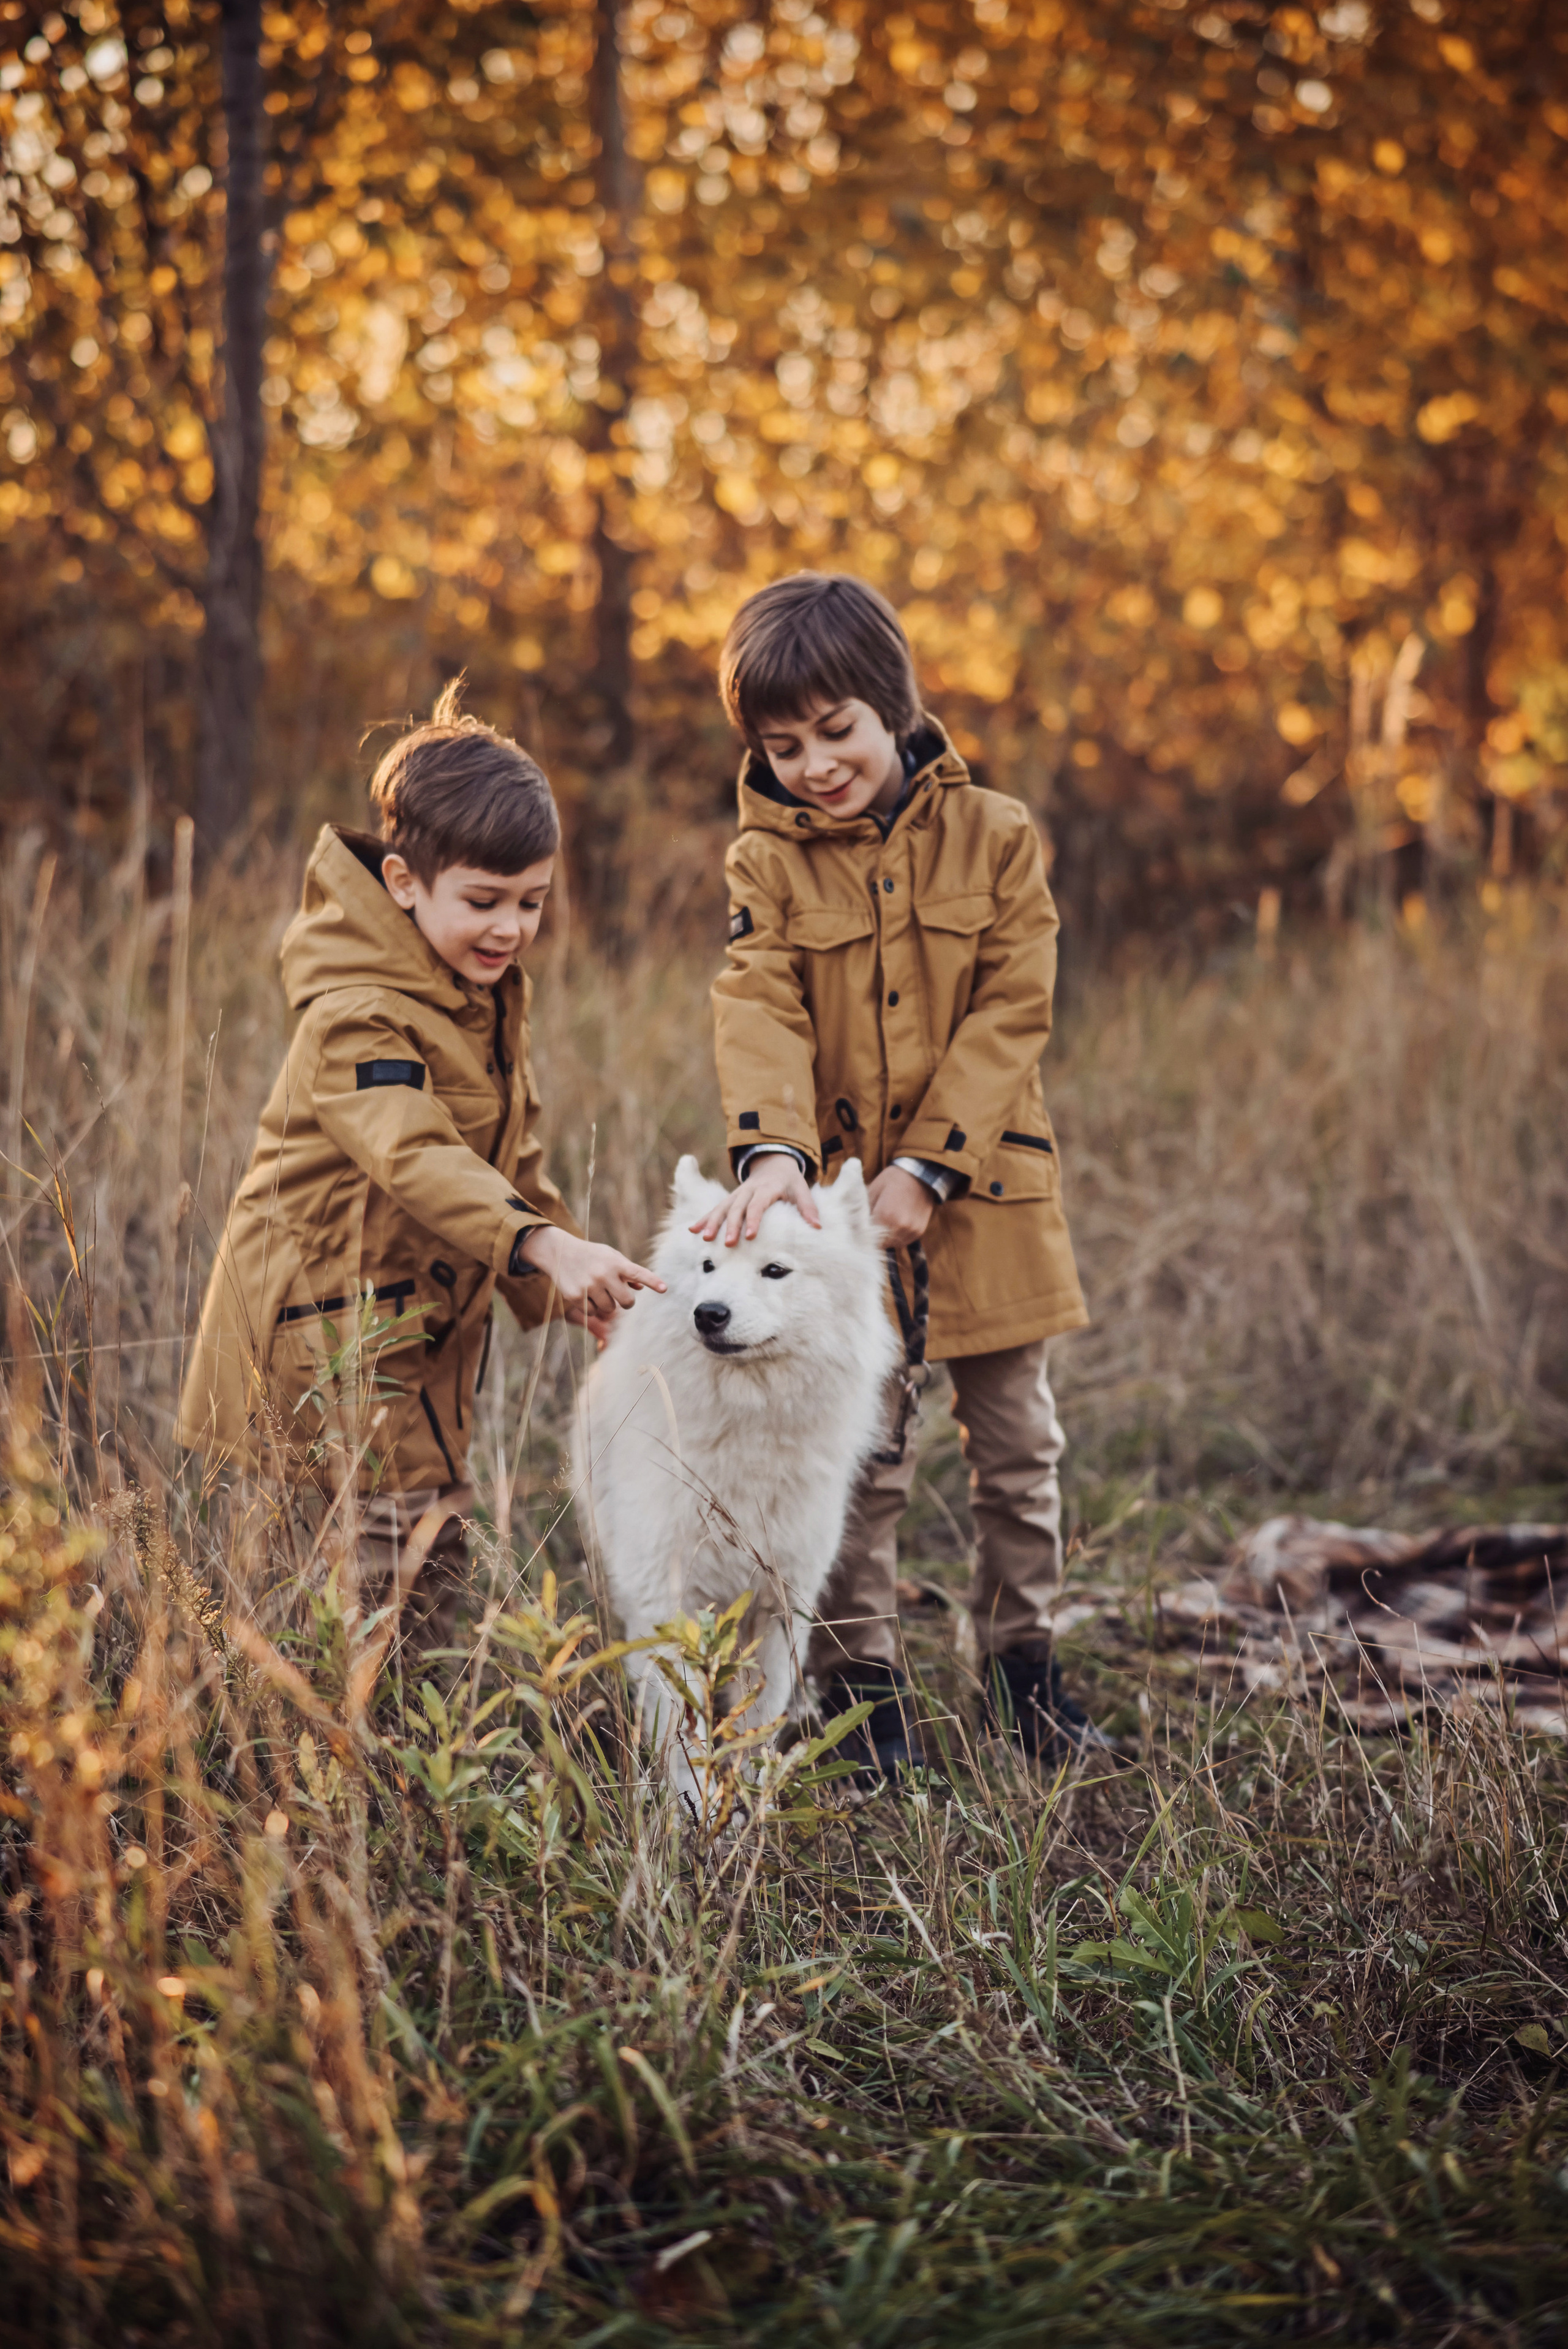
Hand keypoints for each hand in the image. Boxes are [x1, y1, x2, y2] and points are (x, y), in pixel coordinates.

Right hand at [517, 1226, 665, 1330]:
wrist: (559, 1252)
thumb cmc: (591, 1255)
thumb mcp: (610, 1256)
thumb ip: (626, 1271)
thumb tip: (640, 1287)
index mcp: (616, 1262)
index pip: (638, 1273)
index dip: (652, 1282)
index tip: (664, 1289)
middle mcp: (604, 1273)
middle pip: (627, 1302)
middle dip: (626, 1302)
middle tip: (620, 1297)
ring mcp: (589, 1286)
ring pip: (610, 1309)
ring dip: (607, 1304)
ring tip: (598, 1291)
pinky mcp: (576, 1296)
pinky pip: (593, 1312)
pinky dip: (592, 1307)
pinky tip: (585, 1294)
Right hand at [692, 1152, 821, 1246]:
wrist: (774, 1164)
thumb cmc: (790, 1182)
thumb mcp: (801, 1190)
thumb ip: (808, 1207)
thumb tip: (818, 1227)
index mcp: (767, 1188)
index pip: (758, 1205)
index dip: (753, 1219)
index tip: (750, 1236)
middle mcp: (749, 1190)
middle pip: (737, 1208)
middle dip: (731, 1226)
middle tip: (728, 1244)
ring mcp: (737, 1194)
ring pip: (722, 1207)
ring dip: (713, 1222)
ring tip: (705, 1238)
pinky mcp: (730, 1199)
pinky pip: (714, 1208)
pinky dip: (703, 1218)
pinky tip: (692, 1230)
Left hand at [866, 1165, 935, 1247]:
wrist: (919, 1175)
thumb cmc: (892, 1180)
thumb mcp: (873, 1190)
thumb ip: (864, 1210)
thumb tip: (854, 1224)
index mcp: (885, 1215)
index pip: (869, 1237)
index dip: (863, 1235)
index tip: (860, 1230)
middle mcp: (900, 1226)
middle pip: (881, 1243)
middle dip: (875, 1238)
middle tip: (872, 1228)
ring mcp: (911, 1230)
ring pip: (893, 1244)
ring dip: (887, 1239)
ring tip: (884, 1225)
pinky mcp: (919, 1231)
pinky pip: (904, 1241)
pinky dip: (898, 1237)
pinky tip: (895, 1225)